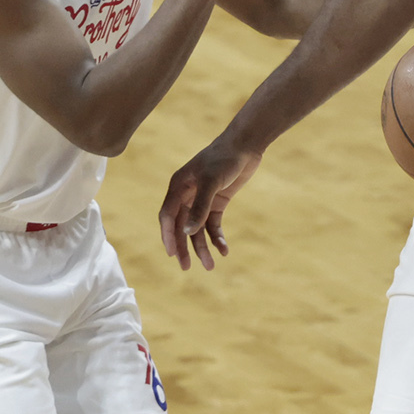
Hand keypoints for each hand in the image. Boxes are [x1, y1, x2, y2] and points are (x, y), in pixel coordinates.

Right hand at [157, 136, 262, 269]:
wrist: (246, 145)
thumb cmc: (224, 159)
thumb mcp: (212, 182)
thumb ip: (200, 207)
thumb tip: (187, 232)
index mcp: (178, 187)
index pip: (167, 217)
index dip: (168, 236)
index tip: (174, 255)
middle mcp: (187, 195)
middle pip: (181, 226)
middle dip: (185, 247)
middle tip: (187, 268)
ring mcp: (202, 199)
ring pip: (198, 229)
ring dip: (203, 246)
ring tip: (211, 266)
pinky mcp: (218, 201)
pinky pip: (214, 224)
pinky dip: (217, 237)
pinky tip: (224, 250)